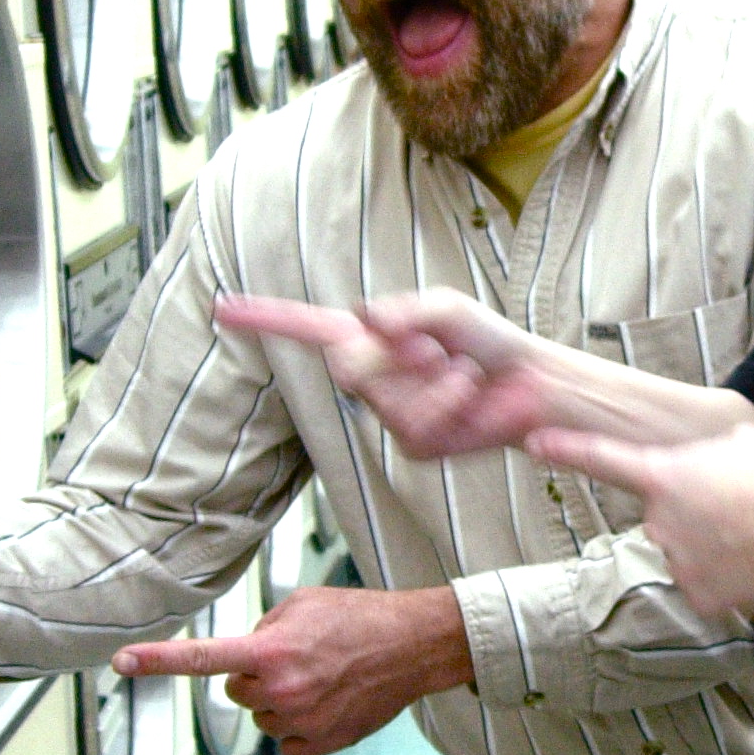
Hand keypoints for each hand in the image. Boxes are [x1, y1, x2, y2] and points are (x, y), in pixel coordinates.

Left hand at [112, 583, 473, 754]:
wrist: (414, 647)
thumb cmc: (361, 618)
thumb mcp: (303, 603)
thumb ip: (264, 628)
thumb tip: (247, 653)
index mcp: (271, 651)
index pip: (203, 658)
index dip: (158, 661)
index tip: (121, 662)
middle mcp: (281, 690)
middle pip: (236, 691)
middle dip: (256, 675)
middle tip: (295, 658)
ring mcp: (301, 722)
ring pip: (262, 716)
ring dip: (278, 700)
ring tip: (320, 677)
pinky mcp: (320, 744)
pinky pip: (286, 743)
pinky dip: (298, 726)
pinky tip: (326, 703)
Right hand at [216, 289, 558, 457]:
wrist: (531, 386)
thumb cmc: (489, 341)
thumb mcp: (448, 308)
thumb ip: (405, 310)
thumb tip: (364, 319)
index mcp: (372, 337)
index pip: (307, 326)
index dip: (264, 318)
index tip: (222, 308)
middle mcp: (374, 376)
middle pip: (346, 368)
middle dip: (396, 356)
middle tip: (437, 350)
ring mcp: (391, 415)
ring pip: (386, 402)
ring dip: (434, 383)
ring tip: (463, 374)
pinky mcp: (416, 447)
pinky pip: (416, 429)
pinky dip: (449, 408)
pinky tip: (468, 401)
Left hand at [526, 422, 753, 618]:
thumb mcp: (740, 442)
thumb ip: (703, 453)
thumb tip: (702, 464)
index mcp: (663, 474)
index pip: (602, 459)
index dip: (565, 449)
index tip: (534, 443)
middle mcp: (657, 519)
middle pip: (662, 516)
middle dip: (690, 514)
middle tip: (736, 508)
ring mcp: (673, 560)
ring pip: (683, 552)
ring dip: (709, 547)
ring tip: (751, 536)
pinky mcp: (694, 595)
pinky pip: (701, 585)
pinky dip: (723, 579)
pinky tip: (750, 566)